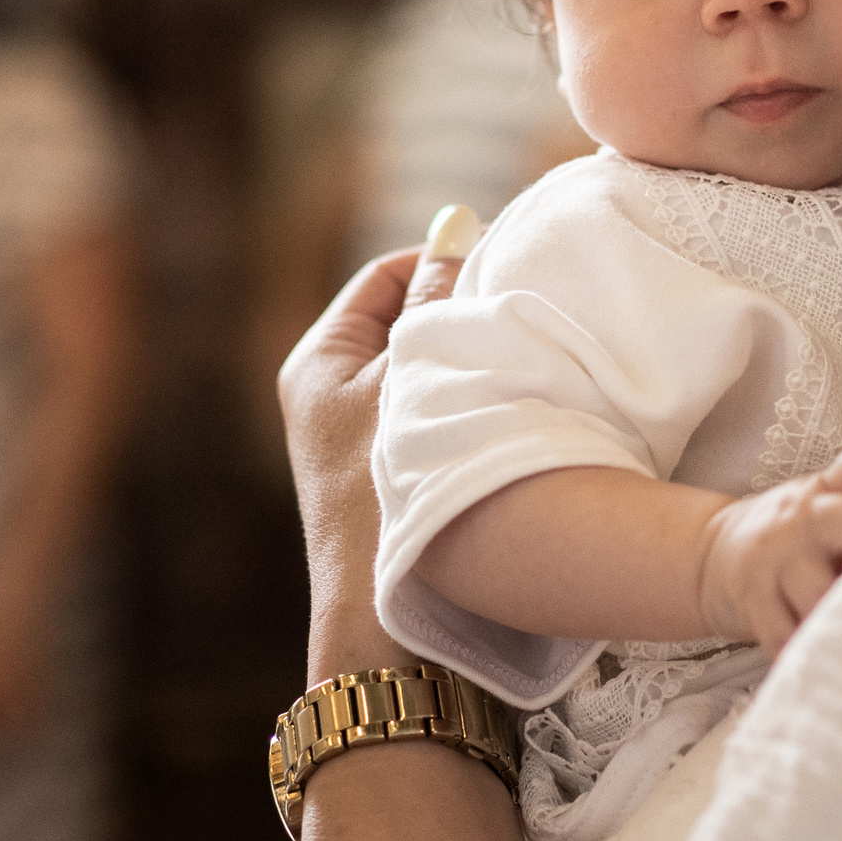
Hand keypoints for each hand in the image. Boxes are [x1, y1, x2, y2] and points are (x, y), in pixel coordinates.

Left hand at [281, 206, 478, 681]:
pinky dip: (473, 399)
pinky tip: (513, 405)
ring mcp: (361, 436)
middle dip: (464, 311)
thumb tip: (457, 222)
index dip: (447, 262)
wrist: (388, 618)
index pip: (390, 275)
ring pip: (431, 367)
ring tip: (521, 358)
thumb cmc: (393, 490)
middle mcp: (331, 393)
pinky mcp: (394, 471)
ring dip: (474, 358)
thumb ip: (441, 299)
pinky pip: (438, 408)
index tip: (507, 270)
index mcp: (319, 359)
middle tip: (522, 311)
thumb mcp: (417, 378)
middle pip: (411, 320)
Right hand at [696, 440, 841, 653]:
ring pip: (819, 591)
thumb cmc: (797, 536)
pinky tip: (834, 663)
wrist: (710, 556)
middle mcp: (801, 516)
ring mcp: (773, 557)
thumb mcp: (832, 507)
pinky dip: (811, 652)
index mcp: (828, 490)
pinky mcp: (751, 599)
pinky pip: (786, 634)